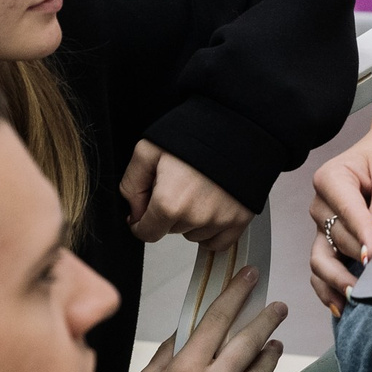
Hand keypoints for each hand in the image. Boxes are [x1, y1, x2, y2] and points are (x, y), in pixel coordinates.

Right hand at [112, 267, 284, 371]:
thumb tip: (189, 331)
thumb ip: (171, 352)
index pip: (218, 319)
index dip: (237, 293)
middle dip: (267, 320)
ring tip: (275, 343)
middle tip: (279, 308)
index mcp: (186, 367)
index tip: (250, 276)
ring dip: (271, 354)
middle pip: (249, 342)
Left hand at [122, 141, 254, 251]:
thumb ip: (131, 185)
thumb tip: (136, 211)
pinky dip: (212, 232)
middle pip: (171, 231)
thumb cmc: (197, 135)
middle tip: (178, 187)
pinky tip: (210, 210)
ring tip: (198, 192)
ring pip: (194, 235)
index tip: (145, 212)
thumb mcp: (148, 150)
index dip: (141, 222)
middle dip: (168, 214)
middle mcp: (197, 216)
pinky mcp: (240, 219)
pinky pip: (219, 243)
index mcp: (170, 202)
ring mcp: (221, 220)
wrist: (238, 128)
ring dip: (191, 221)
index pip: (147, 234)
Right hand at [308, 103, 371, 312]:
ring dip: (336, 278)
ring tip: (354, 296)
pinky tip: (340, 303)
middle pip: (334, 238)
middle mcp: (322, 203)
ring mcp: (324, 222)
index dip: (361, 234)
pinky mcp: (331, 237)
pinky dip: (328, 286)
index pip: (345, 211)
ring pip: (321, 257)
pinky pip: (323, 265)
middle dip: (355, 255)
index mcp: (332, 179)